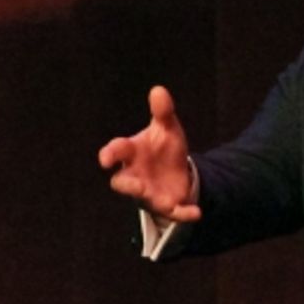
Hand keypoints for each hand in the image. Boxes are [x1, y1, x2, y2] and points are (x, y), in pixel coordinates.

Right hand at [97, 85, 200, 221]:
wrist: (178, 169)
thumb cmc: (163, 148)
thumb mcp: (167, 128)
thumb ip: (163, 112)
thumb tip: (159, 89)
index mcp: (132, 153)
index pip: (116, 151)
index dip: (110, 154)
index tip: (107, 159)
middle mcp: (135, 175)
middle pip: (122, 183)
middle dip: (127, 185)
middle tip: (136, 185)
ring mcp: (149, 192)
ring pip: (145, 200)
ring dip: (154, 200)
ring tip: (165, 202)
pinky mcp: (167, 204)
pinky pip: (174, 212)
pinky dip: (184, 213)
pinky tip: (196, 212)